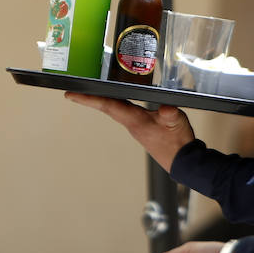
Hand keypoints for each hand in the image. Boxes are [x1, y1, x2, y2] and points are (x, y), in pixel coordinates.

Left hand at [63, 93, 194, 171]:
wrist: (182, 160)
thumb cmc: (178, 142)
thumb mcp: (176, 123)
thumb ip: (170, 115)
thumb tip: (166, 109)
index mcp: (134, 119)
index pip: (107, 105)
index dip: (88, 99)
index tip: (71, 95)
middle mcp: (131, 122)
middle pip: (105, 106)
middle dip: (88, 98)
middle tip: (71, 92)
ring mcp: (135, 125)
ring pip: (113, 109)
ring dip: (100, 100)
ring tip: (88, 92)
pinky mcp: (141, 126)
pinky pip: (123, 111)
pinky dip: (114, 103)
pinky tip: (114, 98)